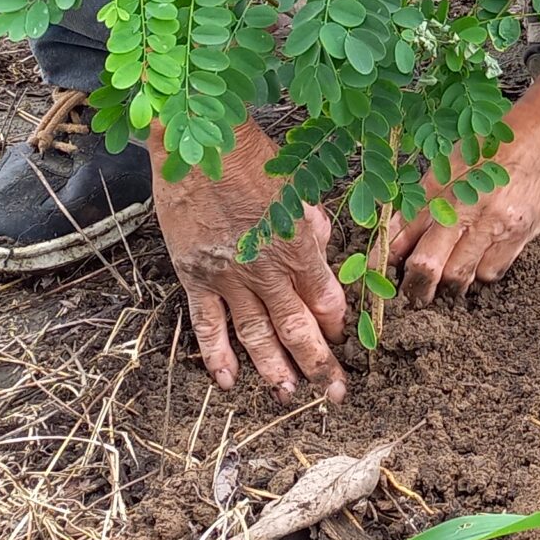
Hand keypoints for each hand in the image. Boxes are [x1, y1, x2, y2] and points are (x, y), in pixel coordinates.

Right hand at [153, 118, 346, 398]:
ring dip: (273, 369)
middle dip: (318, 363)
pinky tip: (228, 381)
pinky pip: (207, 323)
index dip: (335, 325)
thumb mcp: (298, 187)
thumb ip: (312, 225)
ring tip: (287, 395)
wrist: (199, 143)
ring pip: (256, 334)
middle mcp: (268, 268)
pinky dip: (217, 355)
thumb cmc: (253, 156)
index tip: (342, 341)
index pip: (326, 299)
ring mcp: (230, 276)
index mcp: (299, 244)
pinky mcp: (196, 276)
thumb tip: (321, 248)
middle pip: (297, 326)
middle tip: (334, 394)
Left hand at [388, 71, 539, 301]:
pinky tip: (479, 264)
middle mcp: (464, 208)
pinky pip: (491, 272)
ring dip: (448, 285)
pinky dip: (480, 275)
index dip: (383, 260)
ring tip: (445, 286)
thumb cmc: (496, 144)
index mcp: (441, 186)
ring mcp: (493, 225)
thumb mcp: (452, 161)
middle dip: (416, 287)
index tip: (377, 274)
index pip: (401, 233)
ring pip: (459, 276)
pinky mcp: (519, 235)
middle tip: (413, 295)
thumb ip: (424, 196)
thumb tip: (397, 230)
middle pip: (428, 266)